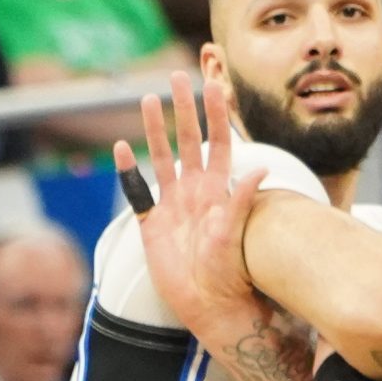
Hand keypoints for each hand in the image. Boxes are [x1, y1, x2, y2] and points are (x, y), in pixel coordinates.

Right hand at [126, 73, 265, 333]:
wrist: (209, 304)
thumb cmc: (229, 273)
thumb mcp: (234, 236)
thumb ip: (242, 202)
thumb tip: (260, 171)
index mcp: (217, 190)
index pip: (220, 143)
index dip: (217, 115)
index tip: (215, 85)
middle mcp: (195, 192)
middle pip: (187, 141)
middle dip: (182, 109)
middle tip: (177, 76)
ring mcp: (173, 206)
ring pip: (161, 158)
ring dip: (155, 131)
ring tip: (148, 101)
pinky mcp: (152, 225)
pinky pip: (138, 192)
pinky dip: (128, 172)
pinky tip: (121, 149)